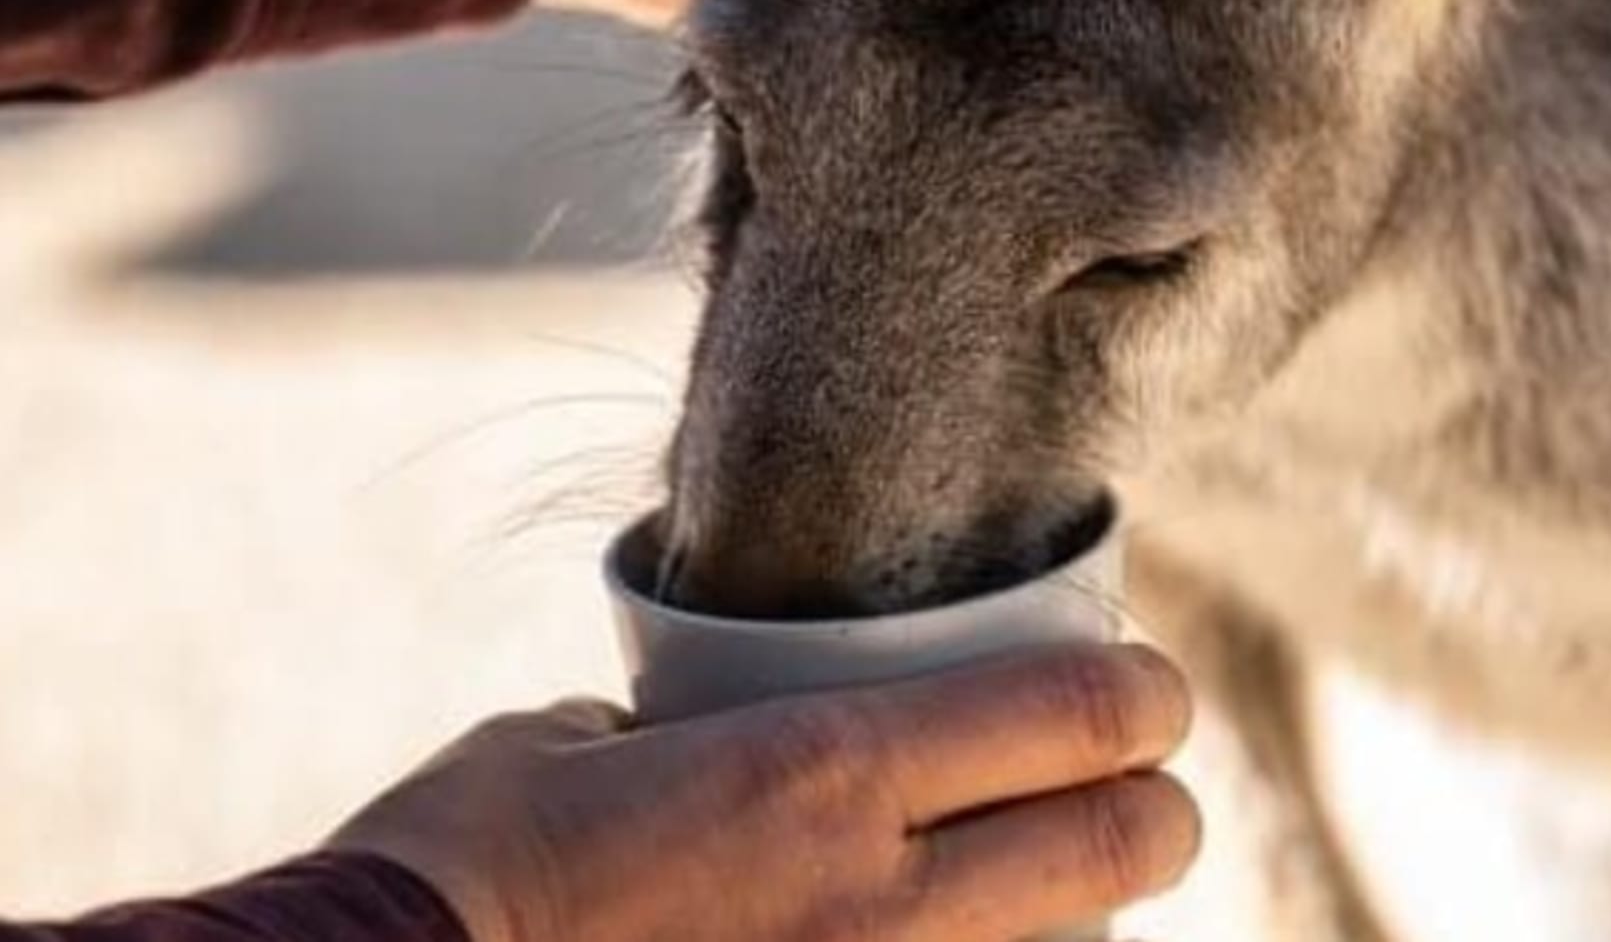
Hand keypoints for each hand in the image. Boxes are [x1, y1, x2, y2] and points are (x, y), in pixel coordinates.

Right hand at [333, 645, 1200, 941]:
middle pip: (1124, 844)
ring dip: (1067, 929)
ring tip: (1034, 905)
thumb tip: (676, 736)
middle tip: (1147, 802)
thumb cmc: (451, 874)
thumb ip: (662, 735)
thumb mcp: (562, 754)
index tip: (1148, 692)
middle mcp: (883, 900)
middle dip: (1158, 816)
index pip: (1075, 710)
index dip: (1143, 695)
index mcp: (824, 772)